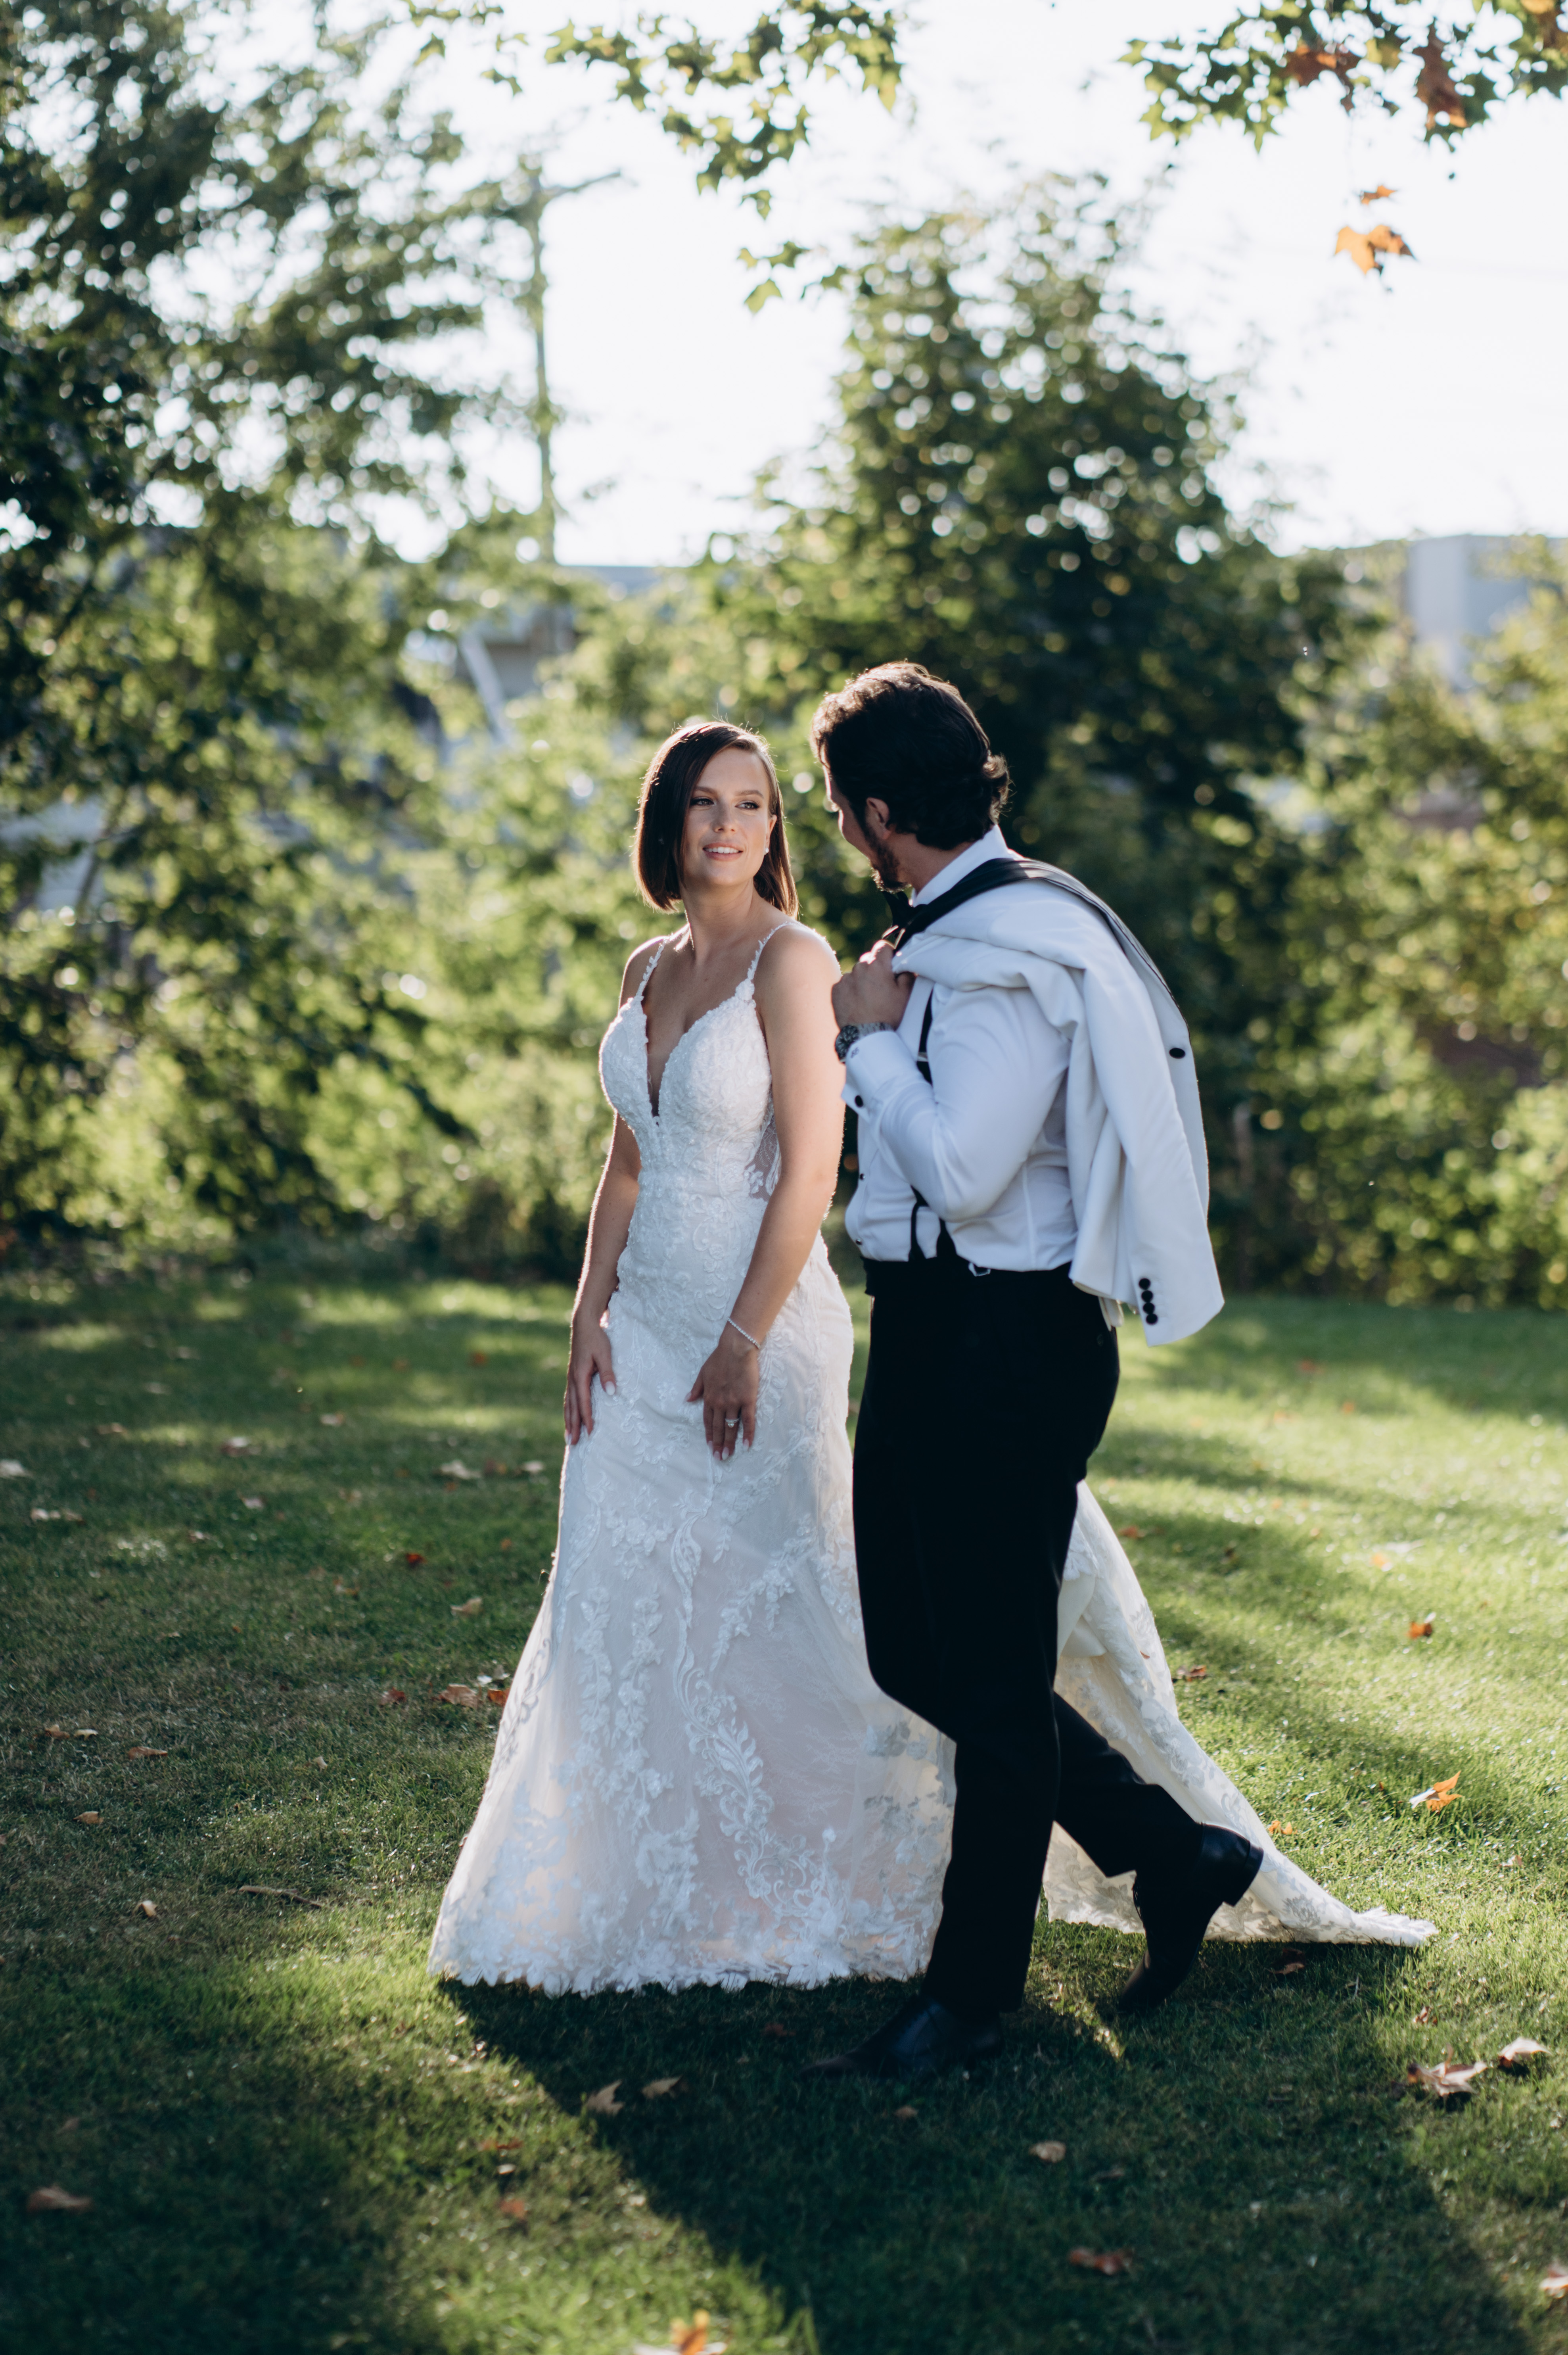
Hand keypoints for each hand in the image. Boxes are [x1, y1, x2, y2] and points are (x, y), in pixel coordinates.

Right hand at [564, 1308, 615, 1443]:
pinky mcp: (572, 1374)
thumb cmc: (597, 1337)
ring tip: (568, 1437)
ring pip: (568, 1403)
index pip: (584, 1403)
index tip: (591, 1433)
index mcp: (580, 1375)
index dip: (587, 1419)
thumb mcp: (605, 1354)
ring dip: (568, 1420)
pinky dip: (568, 1409)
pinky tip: (569, 1416)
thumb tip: (611, 1393)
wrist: (584, 1323)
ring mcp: (571, 1377)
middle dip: (573, 1426)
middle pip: (572, 1407)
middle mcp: (573, 1379)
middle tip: (573, 1444)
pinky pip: (569, 1396)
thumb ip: (608, 1373)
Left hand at [687, 1326, 760, 1459]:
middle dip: (717, 1444)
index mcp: (709, 1397)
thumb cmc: (720, 1358)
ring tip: (728, 1455)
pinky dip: (747, 1433)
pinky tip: (746, 1445)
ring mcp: (734, 1402)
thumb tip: (687, 1400)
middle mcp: (720, 1403)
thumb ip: (696, 1389)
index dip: (708, 1434)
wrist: (736, 1348)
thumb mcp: (702, 1373)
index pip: (707, 1421)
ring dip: (729, 1443)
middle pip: (717, 1428)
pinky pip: (748, 1420)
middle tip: (718, 1458)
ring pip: (731, 1427)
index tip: (709, 1445)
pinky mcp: (748, 1399)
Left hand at [831, 938, 912, 1029]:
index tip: (891, 967)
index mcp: (877, 965)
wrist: (865, 1035)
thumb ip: (907, 974)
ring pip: (856, 973)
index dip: (888, 955)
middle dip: (875, 970)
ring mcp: (845, 979)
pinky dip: (850, 990)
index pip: (882, 947)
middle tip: (881, 988)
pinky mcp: (836, 990)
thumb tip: (904, 966)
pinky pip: (845, 984)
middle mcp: (859, 968)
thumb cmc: (888, 1015)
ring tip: (868, 999)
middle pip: (868, 961)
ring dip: (862, 980)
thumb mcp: (906, 994)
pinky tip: (857, 1004)